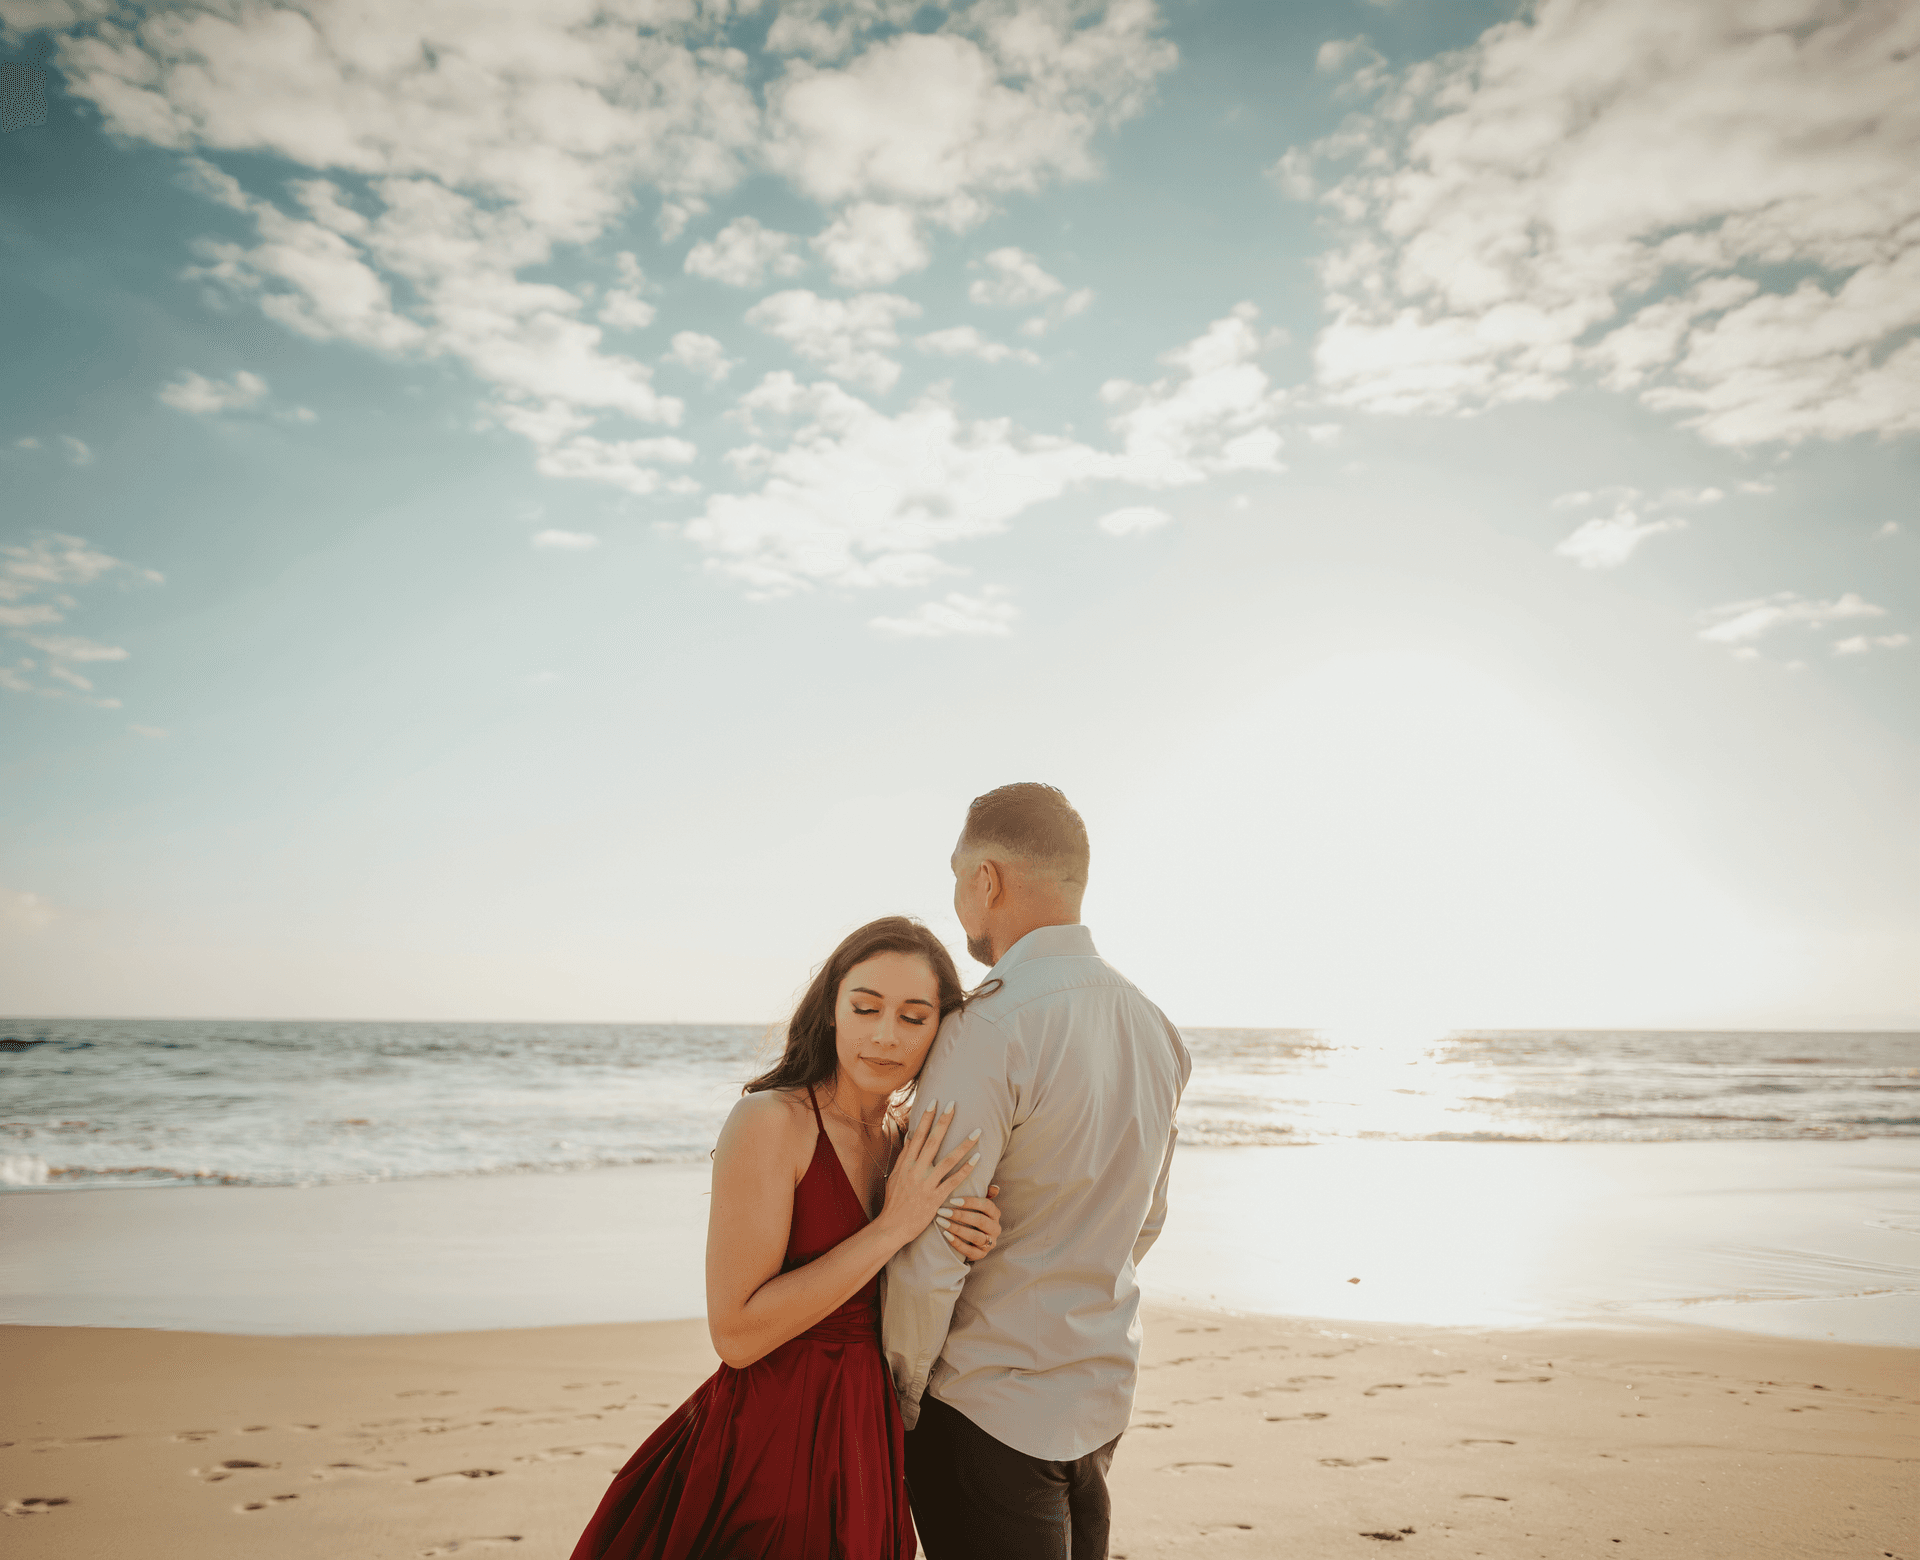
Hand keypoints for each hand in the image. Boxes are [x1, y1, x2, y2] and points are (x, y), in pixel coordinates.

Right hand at [874, 1101, 980, 1248]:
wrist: (893, 1227)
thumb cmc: (894, 1201)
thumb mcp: (894, 1175)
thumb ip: (904, 1155)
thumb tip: (911, 1135)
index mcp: (906, 1164)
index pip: (917, 1136)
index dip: (927, 1118)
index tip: (935, 1102)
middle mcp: (916, 1171)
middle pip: (932, 1142)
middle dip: (943, 1122)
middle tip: (954, 1105)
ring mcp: (927, 1184)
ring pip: (948, 1160)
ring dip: (964, 1145)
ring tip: (977, 1132)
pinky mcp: (936, 1198)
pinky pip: (954, 1181)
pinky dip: (966, 1169)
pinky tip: (977, 1159)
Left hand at [937, 1184, 999, 1261]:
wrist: (972, 1240)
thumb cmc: (973, 1215)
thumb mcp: (978, 1205)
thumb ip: (985, 1194)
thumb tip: (995, 1188)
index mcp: (995, 1214)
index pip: (986, 1205)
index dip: (970, 1202)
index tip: (952, 1200)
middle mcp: (995, 1228)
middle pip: (980, 1221)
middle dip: (960, 1216)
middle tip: (942, 1211)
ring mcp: (990, 1243)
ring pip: (975, 1237)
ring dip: (957, 1229)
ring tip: (942, 1222)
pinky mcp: (981, 1255)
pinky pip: (969, 1250)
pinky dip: (957, 1242)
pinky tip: (946, 1234)